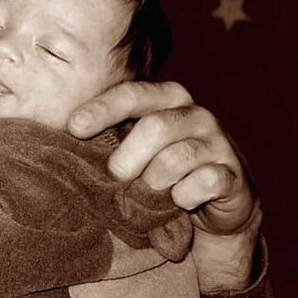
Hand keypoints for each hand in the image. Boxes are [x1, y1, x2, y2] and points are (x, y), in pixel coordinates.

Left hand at [67, 81, 261, 289]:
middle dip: (127, 159)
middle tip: (116, 179)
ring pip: (175, 159)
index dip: (102, 109)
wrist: (214, 203)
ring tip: (148, 194)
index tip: (73, 128)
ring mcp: (217, 142)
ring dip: (154, 184)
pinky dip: (184, 197)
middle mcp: (195, 114)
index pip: (132, 94)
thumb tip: (64, 141)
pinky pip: (204, 182)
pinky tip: (180, 201)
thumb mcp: (134, 150)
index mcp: (166, 99)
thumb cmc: (159, 171)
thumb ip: (109, 138)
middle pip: (154, 127)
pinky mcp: (233, 174)